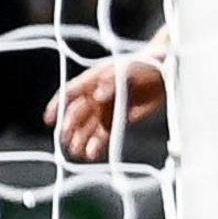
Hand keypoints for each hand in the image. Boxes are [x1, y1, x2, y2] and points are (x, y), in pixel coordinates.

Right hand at [49, 53, 166, 161]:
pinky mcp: (119, 119)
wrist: (166, 73)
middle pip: (77, 114)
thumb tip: (98, 95)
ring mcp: (106, 108)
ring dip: (82, 140)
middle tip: (67, 140)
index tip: (50, 119)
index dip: (57, 106)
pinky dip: (98, 144)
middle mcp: (95, 96)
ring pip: (89, 127)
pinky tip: (92, 153)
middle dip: (70, 128)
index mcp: (92, 80)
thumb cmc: (144, 65)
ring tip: (78, 152)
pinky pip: (105, 133)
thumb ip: (111, 82)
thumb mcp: (127, 69)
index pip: (69, 94)